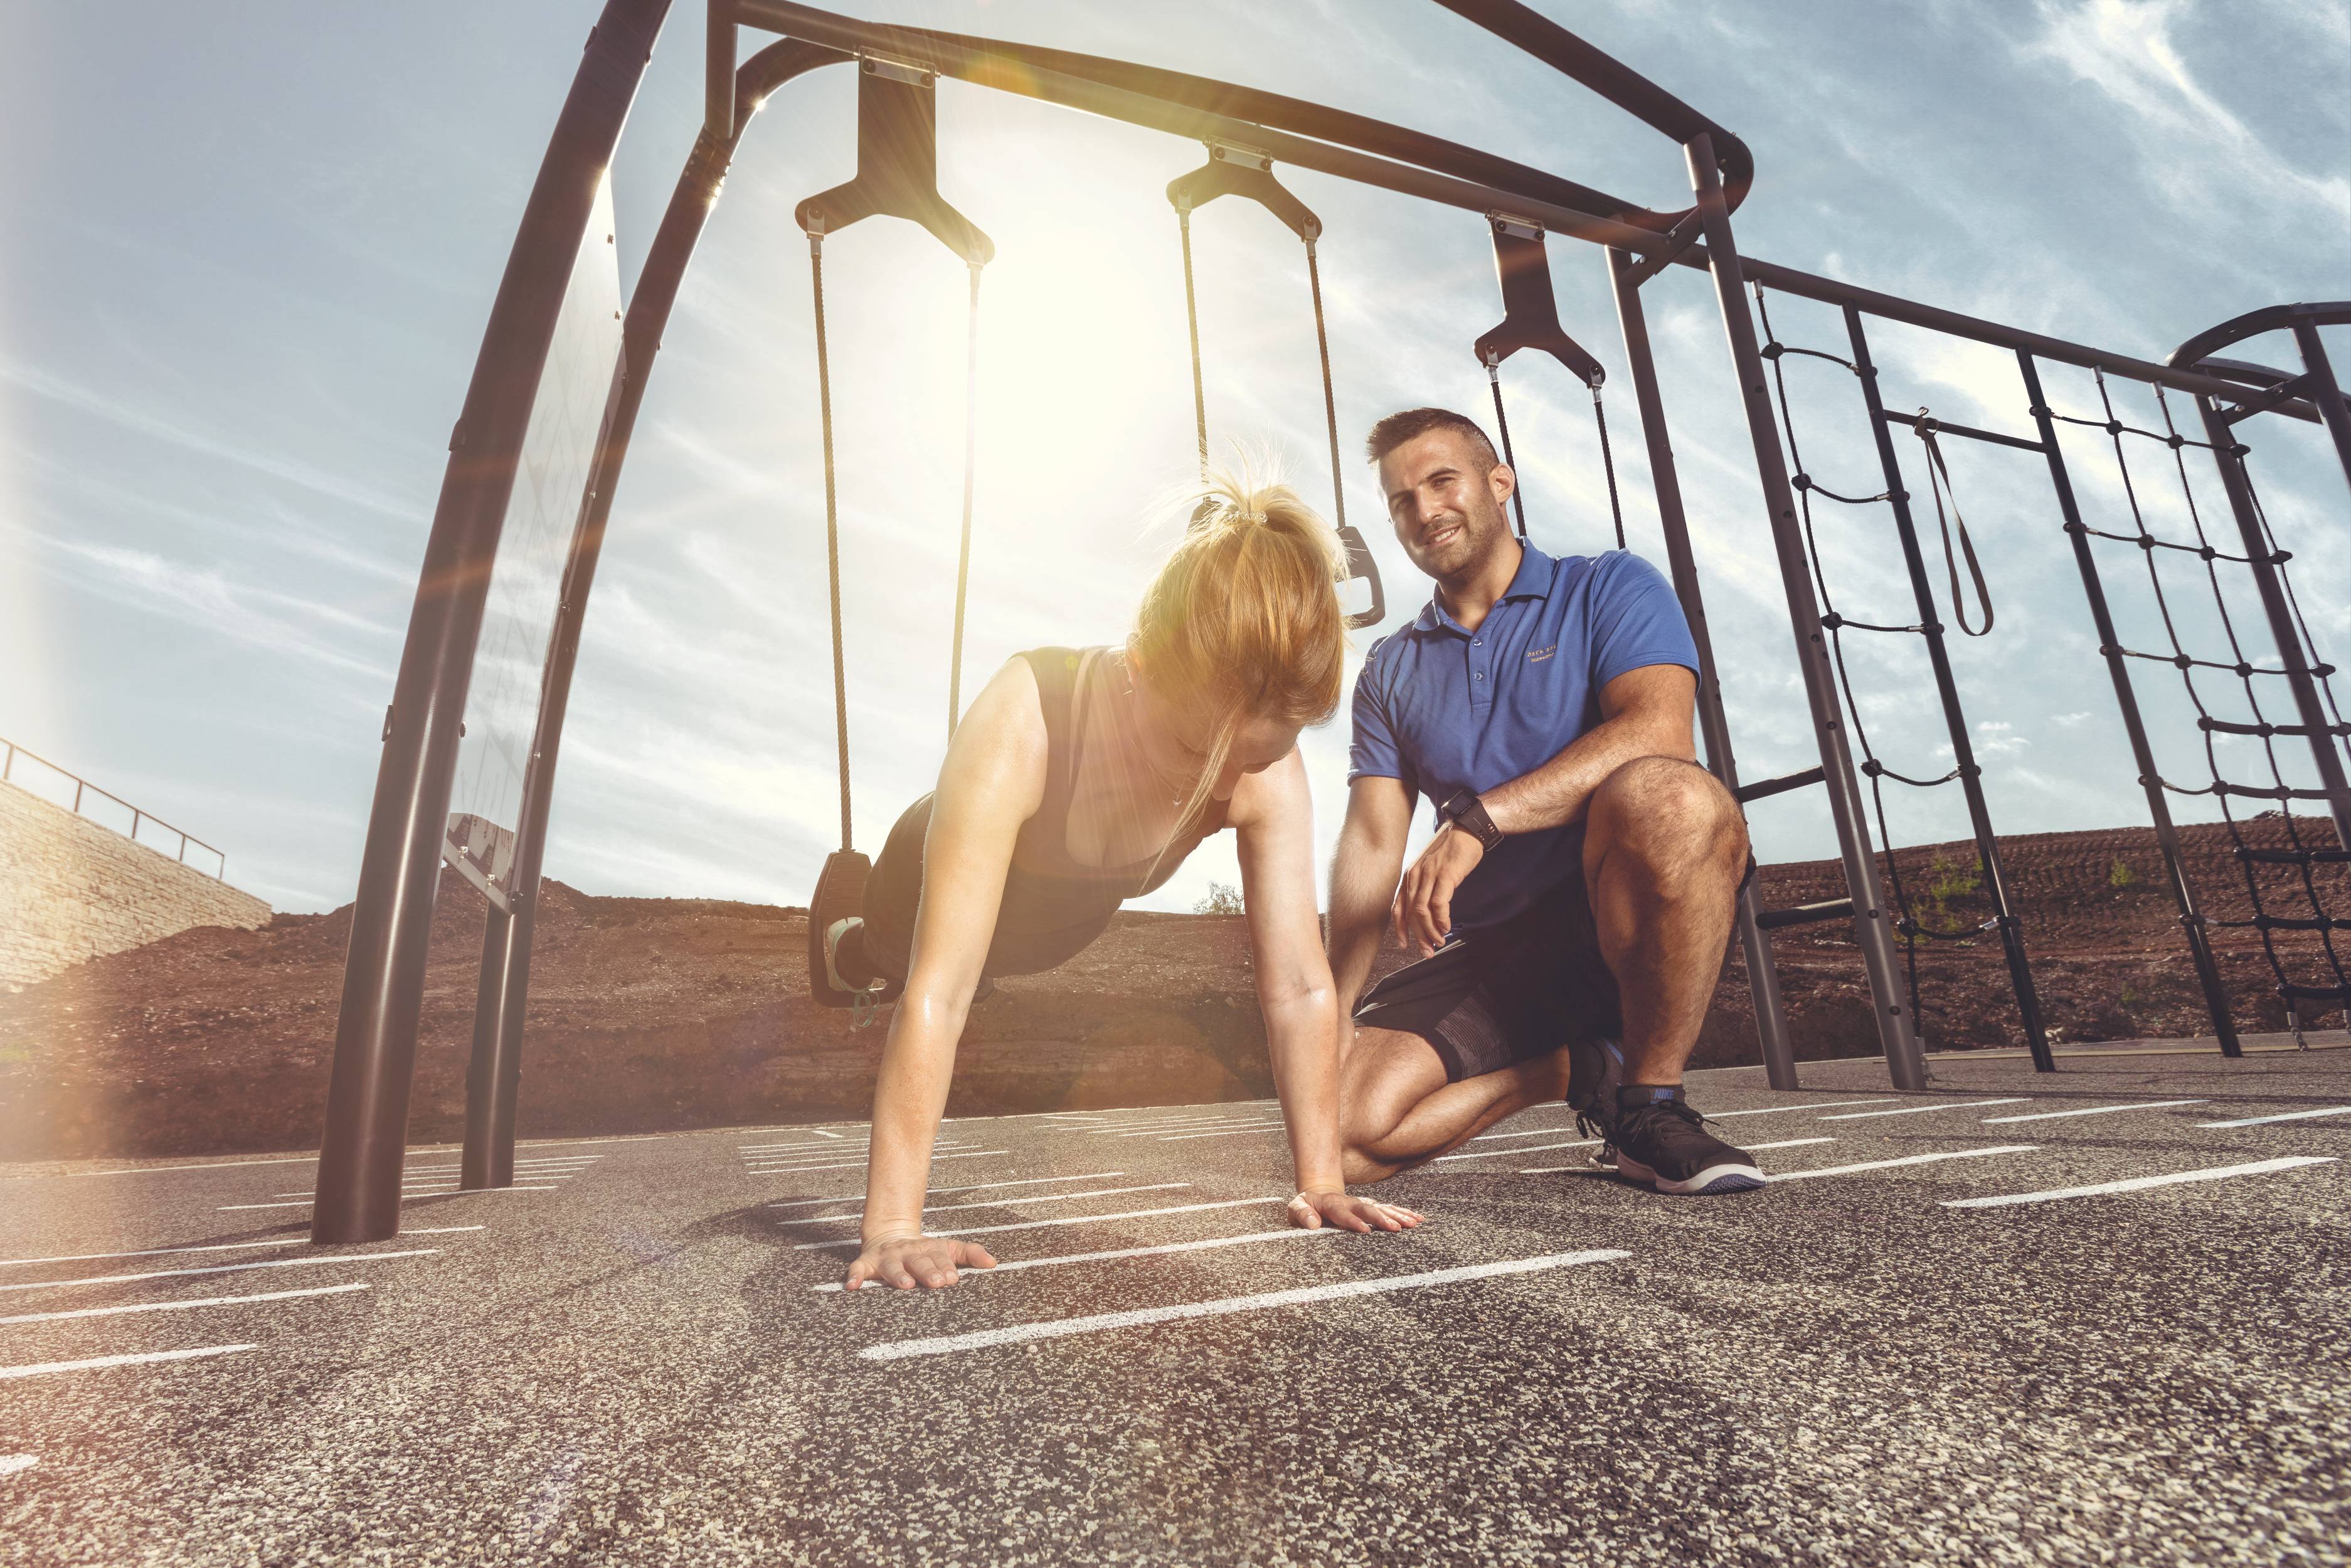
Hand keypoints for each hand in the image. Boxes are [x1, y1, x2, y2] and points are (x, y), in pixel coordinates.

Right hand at [843, 1234, 998, 1290]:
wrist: (891, 1234)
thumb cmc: (925, 1251)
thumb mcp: (948, 1248)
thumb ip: (970, 1253)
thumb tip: (994, 1263)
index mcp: (930, 1249)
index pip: (941, 1257)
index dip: (946, 1267)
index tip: (953, 1278)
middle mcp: (909, 1252)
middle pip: (920, 1262)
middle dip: (928, 1271)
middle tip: (937, 1282)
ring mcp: (888, 1257)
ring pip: (892, 1266)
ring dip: (898, 1275)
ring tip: (905, 1285)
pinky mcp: (867, 1262)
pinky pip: (859, 1269)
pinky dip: (855, 1276)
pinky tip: (852, 1287)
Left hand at [1286, 1189, 1424, 1233]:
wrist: (1318, 1193)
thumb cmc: (1306, 1205)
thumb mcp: (1295, 1208)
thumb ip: (1301, 1214)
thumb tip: (1312, 1224)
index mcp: (1331, 1204)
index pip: (1342, 1213)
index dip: (1353, 1221)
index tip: (1364, 1230)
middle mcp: (1350, 1202)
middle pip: (1367, 1209)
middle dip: (1381, 1218)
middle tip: (1396, 1228)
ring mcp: (1362, 1203)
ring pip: (1381, 1208)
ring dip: (1397, 1215)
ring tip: (1412, 1224)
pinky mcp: (1371, 1207)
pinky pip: (1388, 1209)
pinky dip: (1403, 1213)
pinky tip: (1417, 1218)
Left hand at [1391, 821, 1484, 955]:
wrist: (1467, 829)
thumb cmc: (1451, 849)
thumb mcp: (1431, 868)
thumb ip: (1425, 885)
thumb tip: (1426, 910)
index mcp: (1409, 876)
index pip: (1398, 907)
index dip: (1400, 929)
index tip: (1405, 944)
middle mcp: (1415, 876)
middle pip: (1410, 914)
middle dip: (1418, 936)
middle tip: (1427, 951)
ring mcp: (1429, 875)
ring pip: (1422, 911)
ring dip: (1430, 931)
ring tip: (1439, 942)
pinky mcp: (1445, 875)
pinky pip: (1439, 904)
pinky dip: (1441, 919)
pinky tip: (1447, 927)